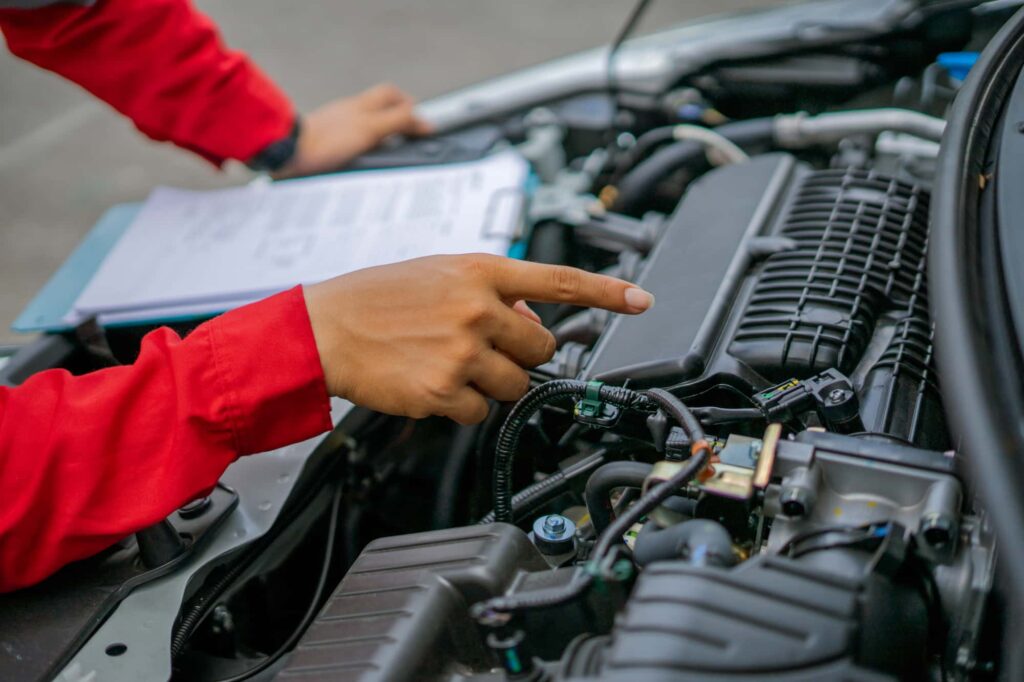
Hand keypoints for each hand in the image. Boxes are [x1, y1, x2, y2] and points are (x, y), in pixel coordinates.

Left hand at [274, 84, 431, 178]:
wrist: (289, 154)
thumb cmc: (326, 142)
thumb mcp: (370, 129)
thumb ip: (397, 122)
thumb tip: (423, 120)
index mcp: (361, 105)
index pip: (391, 95)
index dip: (408, 106)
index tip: (420, 125)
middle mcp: (348, 112)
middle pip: (378, 108)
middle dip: (395, 119)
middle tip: (408, 136)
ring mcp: (336, 127)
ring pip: (364, 125)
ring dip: (378, 135)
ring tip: (389, 152)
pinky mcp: (326, 143)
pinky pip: (350, 141)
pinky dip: (362, 148)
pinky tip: (364, 161)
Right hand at [303, 254, 653, 423]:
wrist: (323, 329)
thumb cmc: (375, 299)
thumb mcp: (437, 274)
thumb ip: (489, 291)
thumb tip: (531, 318)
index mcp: (478, 271)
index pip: (558, 281)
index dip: (607, 293)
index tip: (641, 300)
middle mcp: (477, 308)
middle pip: (542, 348)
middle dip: (521, 355)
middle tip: (483, 350)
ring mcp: (464, 351)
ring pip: (516, 386)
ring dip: (492, 384)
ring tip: (450, 365)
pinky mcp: (445, 391)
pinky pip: (481, 413)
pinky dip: (462, 407)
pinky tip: (433, 385)